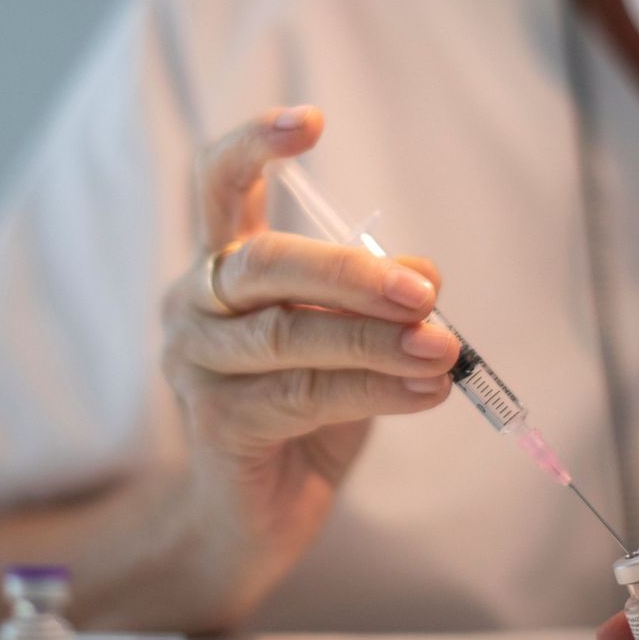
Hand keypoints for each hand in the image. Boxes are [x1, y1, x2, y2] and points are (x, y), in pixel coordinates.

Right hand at [160, 105, 456, 615]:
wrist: (256, 519)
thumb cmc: (305, 413)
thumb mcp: (352, 340)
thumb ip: (377, 301)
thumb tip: (425, 272)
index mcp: (223, 264)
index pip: (218, 184)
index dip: (255, 144)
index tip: (311, 120)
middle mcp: (194, 303)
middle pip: (264, 262)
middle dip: (352, 273)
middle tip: (426, 293)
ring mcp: (195, 364)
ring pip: (289, 335)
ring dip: (377, 340)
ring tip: (443, 350)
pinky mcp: (214, 422)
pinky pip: (302, 395)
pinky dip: (374, 390)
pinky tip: (425, 392)